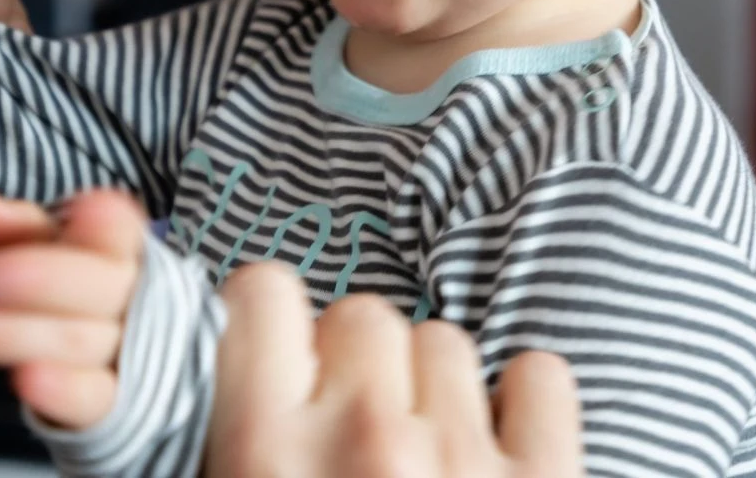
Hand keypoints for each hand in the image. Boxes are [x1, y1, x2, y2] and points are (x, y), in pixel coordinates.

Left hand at [0, 190, 144, 429]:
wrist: (117, 365)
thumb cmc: (74, 294)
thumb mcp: (46, 252)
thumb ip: (18, 229)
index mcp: (122, 251)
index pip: (119, 231)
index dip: (105, 224)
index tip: (84, 212)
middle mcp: (133, 299)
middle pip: (97, 285)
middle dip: (41, 279)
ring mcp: (127, 354)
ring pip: (79, 341)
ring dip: (14, 334)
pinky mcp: (113, 403)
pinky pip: (93, 398)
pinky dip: (63, 390)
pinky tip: (25, 379)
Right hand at [209, 265, 584, 477]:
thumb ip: (231, 431)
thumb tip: (215, 368)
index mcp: (265, 451)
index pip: (264, 294)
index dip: (266, 320)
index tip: (274, 355)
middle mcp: (366, 438)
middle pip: (362, 314)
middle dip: (355, 363)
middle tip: (349, 433)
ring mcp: (462, 461)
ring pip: (445, 340)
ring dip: (431, 387)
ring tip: (420, 457)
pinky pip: (540, 378)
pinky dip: (525, 403)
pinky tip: (500, 447)